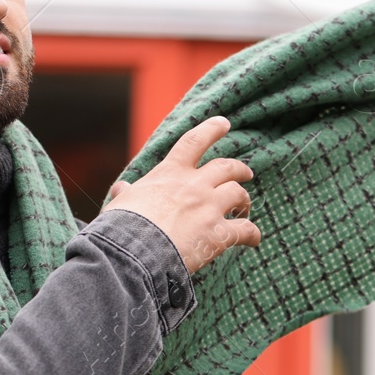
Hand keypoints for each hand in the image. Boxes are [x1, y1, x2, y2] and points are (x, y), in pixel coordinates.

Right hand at [100, 116, 260, 273]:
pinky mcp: (218, 234)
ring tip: (245, 208)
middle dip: (239, 168)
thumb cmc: (122, 227)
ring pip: (238, 193)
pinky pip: (245, 229)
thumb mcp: (121, 203)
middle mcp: (194, 185)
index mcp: (170, 173)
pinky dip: (252, 234)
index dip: (211, 130)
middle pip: (226, 167)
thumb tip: (121, 188)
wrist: (134, 251)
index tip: (224, 123)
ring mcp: (209, 207)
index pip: (194, 142)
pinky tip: (253, 239)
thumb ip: (126, 194)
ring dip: (244, 199)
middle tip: (246, 173)